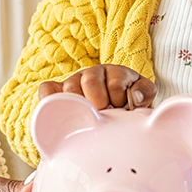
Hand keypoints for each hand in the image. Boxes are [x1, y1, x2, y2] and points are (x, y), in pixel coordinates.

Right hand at [37, 64, 154, 109]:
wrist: (112, 115)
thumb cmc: (127, 105)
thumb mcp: (142, 96)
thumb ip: (144, 92)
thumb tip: (134, 97)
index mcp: (114, 73)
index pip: (115, 82)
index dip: (119, 100)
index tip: (122, 111)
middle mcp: (92, 74)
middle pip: (90, 82)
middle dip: (99, 103)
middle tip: (104, 116)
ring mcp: (73, 83)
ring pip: (69, 88)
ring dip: (80, 106)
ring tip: (88, 119)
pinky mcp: (57, 93)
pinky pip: (46, 91)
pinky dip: (50, 100)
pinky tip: (62, 113)